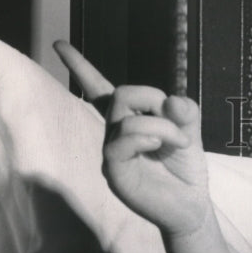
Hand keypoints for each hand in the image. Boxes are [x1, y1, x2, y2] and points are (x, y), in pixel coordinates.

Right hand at [54, 41, 211, 237]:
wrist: (192, 207)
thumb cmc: (186, 171)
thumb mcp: (190, 134)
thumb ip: (185, 114)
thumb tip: (175, 100)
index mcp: (131, 121)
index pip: (101, 90)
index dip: (81, 68)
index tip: (59, 45)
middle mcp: (117, 134)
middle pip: (120, 94)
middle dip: (152, 99)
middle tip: (179, 122)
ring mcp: (113, 153)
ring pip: (125, 118)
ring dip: (160, 125)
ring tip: (180, 142)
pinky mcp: (115, 171)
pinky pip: (119, 144)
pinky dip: (142, 137)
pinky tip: (157, 145)